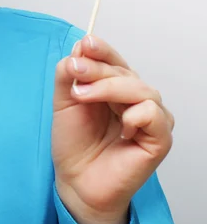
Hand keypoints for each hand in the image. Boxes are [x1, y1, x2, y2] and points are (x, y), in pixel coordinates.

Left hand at [52, 35, 173, 223]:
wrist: (76, 180)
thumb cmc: (73, 142)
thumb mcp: (64, 100)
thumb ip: (69, 73)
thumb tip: (80, 47)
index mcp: (114, 86)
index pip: (113, 60)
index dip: (102, 49)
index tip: (86, 43)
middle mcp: (135, 97)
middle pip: (123, 71)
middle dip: (96, 68)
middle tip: (74, 71)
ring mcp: (150, 117)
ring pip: (140, 88)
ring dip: (108, 87)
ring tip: (82, 97)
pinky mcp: (160, 138)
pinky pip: (152, 114)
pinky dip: (133, 115)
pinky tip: (119, 130)